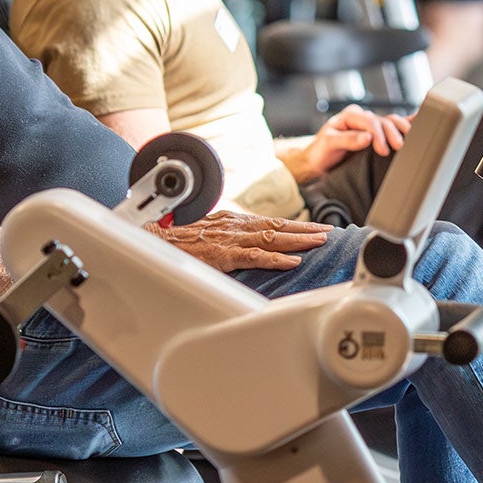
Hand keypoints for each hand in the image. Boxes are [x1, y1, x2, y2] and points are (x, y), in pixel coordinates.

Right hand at [148, 210, 331, 271]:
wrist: (152, 243)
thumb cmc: (177, 243)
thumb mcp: (208, 236)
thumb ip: (229, 240)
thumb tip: (249, 248)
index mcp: (232, 222)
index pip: (271, 222)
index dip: (296, 225)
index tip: (317, 228)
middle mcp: (234, 227)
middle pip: (277, 226)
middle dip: (306, 230)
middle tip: (330, 232)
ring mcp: (229, 240)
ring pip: (271, 237)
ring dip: (298, 239)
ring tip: (320, 241)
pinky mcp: (222, 255)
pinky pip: (254, 256)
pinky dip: (275, 258)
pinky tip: (292, 261)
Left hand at [302, 105, 412, 175]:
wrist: (318, 163)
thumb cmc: (321, 152)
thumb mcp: (329, 144)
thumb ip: (347, 140)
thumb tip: (367, 138)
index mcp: (350, 115)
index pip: (369, 120)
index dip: (378, 134)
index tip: (383, 150)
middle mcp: (362, 118)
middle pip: (383, 121)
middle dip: (392, 134)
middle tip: (399, 148)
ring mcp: (370, 127)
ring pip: (390, 123)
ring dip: (401, 131)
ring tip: (408, 142)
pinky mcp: (376, 136)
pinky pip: (391, 129)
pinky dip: (403, 127)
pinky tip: (415, 125)